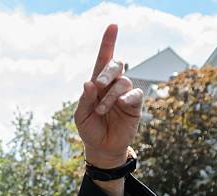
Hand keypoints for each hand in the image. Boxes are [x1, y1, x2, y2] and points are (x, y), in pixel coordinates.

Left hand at [74, 24, 143, 168]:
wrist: (102, 147)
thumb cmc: (90, 129)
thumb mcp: (81, 116)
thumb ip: (85, 100)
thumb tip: (89, 82)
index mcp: (97, 84)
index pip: (103, 59)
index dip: (108, 42)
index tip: (113, 25)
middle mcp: (112, 85)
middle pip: (116, 64)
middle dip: (107, 71)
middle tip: (98, 84)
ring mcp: (124, 93)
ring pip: (123, 81)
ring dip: (110, 95)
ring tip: (102, 110)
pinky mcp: (135, 104)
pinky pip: (135, 94)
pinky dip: (127, 97)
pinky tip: (120, 105)